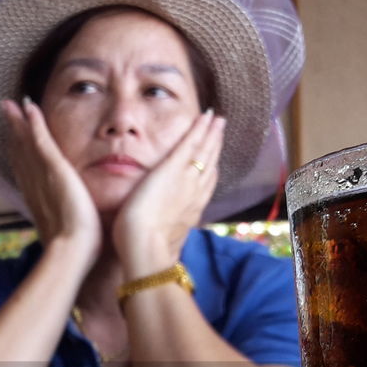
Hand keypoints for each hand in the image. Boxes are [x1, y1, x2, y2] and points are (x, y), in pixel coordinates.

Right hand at [1, 98, 101, 264]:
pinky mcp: (54, 170)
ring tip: (9, 104)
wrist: (72, 251)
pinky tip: (29, 106)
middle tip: (5, 113)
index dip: (18, 154)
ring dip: (18, 122)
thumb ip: (66, 227)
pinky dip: (34, 123)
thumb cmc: (74, 251)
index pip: (26, 173)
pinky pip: (41, 141)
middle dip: (12, 133)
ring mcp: (42, 177)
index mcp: (38, 201)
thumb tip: (72, 232)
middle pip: (19, 154)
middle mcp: (34, 186)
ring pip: (26, 144)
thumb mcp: (67, 235)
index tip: (12, 140)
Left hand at [111, 109, 225, 277]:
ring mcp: (187, 180)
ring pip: (204, 151)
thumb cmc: (147, 250)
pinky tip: (206, 116)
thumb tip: (160, 237)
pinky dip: (200, 128)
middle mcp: (194, 194)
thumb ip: (165, 233)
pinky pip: (191, 143)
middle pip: (209, 164)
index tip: (214, 160)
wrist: (146, 247)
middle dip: (215, 146)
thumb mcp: (162, 241)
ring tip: (217, 120)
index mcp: (190, 211)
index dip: (210, 170)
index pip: (205, 186)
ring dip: (212, 134)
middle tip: (221, 129)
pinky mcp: (173, 168)